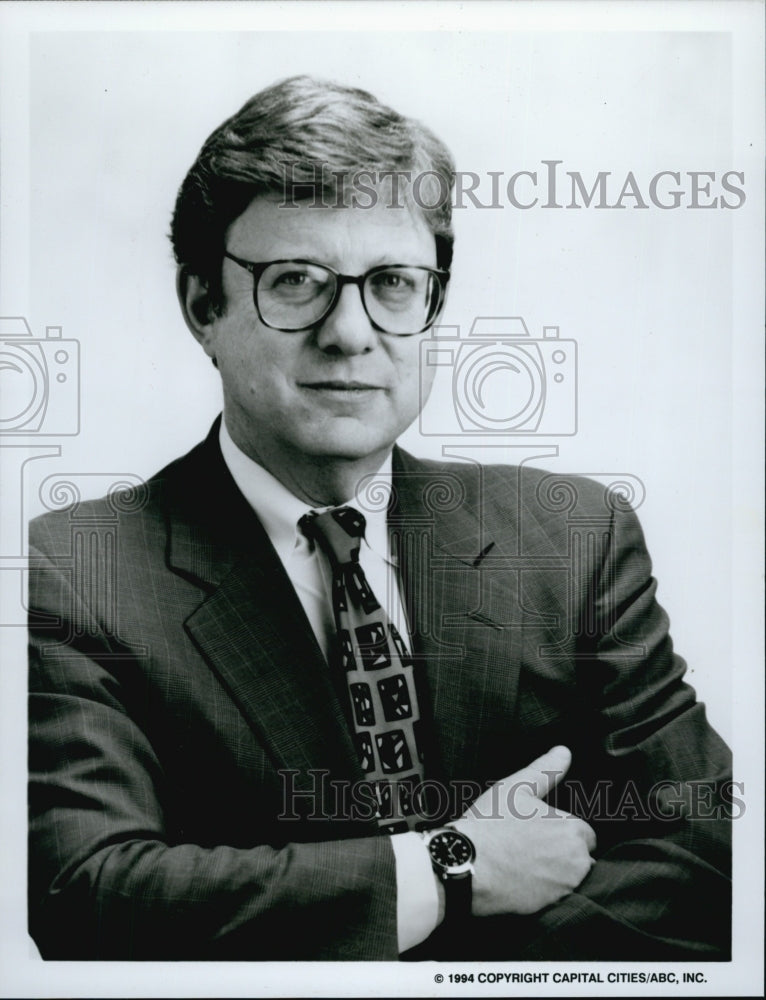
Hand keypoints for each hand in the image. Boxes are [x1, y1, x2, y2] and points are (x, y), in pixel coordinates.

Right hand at [452, 745, 595, 916]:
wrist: (466, 863)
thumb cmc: (491, 823)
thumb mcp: (516, 787)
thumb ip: (546, 769)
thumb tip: (564, 751)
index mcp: (572, 830)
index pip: (585, 834)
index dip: (563, 830)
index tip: (541, 830)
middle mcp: (576, 861)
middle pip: (580, 858)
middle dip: (563, 853)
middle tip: (531, 846)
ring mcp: (564, 888)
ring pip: (570, 879)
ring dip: (556, 873)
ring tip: (525, 863)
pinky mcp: (549, 907)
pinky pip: (555, 898)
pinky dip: (544, 892)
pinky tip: (522, 881)